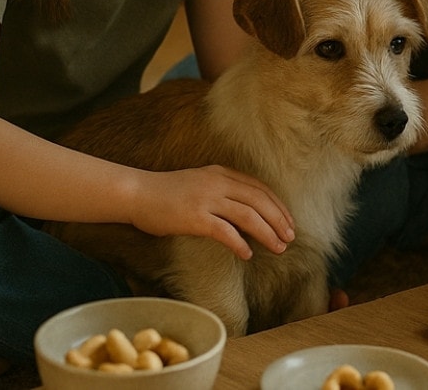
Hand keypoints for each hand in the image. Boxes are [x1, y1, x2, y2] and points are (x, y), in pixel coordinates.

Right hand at [131, 165, 295, 259]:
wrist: (137, 193)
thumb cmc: (167, 193)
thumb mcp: (200, 182)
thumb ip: (222, 192)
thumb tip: (246, 214)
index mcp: (222, 173)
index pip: (260, 188)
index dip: (278, 206)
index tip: (289, 222)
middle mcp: (218, 183)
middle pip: (259, 201)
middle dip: (279, 220)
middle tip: (290, 237)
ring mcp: (207, 199)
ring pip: (248, 216)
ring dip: (267, 233)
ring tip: (278, 248)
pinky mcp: (195, 217)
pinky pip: (225, 231)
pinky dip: (240, 243)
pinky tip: (248, 254)